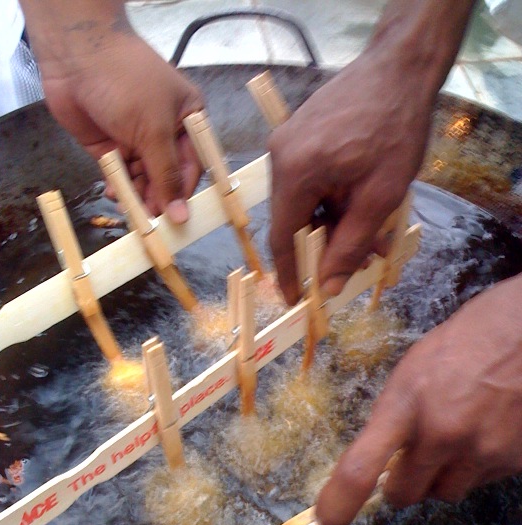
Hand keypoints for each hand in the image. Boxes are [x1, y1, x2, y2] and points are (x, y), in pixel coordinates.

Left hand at [22, 3, 203, 221]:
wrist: (76, 55)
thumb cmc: (127, 82)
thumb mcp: (154, 130)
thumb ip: (166, 175)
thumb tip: (181, 214)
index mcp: (188, 120)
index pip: (193, 167)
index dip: (185, 193)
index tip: (178, 220)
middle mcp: (165, 132)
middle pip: (167, 177)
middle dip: (158, 198)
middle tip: (151, 222)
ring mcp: (137, 140)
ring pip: (143, 180)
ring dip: (137, 196)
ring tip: (131, 208)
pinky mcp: (111, 147)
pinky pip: (120, 176)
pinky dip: (119, 188)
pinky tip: (115, 194)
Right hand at [269, 50, 430, 303]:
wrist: (401, 66)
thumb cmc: (395, 129)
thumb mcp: (379, 197)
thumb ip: (350, 246)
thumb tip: (327, 286)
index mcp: (294, 171)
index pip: (283, 237)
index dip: (290, 273)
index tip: (296, 301)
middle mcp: (280, 155)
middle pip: (295, 219)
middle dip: (325, 245)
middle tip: (359, 262)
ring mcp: (288, 141)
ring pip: (305, 201)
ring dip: (335, 222)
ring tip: (372, 235)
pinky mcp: (299, 133)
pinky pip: (310, 179)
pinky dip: (333, 198)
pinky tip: (361, 206)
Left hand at [316, 275, 521, 524]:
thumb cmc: (463, 344)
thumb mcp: (412, 372)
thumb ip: (394, 418)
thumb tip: (380, 458)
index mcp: (405, 405)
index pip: (361, 468)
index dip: (340, 501)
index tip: (328, 519)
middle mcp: (442, 435)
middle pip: (404, 495)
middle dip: (401, 483)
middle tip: (409, 460)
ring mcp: (482, 451)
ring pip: (444, 493)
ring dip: (440, 477)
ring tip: (456, 436)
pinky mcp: (514, 461)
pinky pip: (481, 482)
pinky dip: (477, 466)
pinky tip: (486, 430)